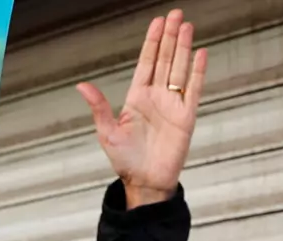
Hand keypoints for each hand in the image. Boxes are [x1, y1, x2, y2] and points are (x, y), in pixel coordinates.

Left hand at [76, 10, 207, 207]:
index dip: (152, 43)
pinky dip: (198, 72)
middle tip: (176, 14)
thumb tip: (81, 86)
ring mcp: (173, 105)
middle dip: (170, 37)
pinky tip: (200, 53)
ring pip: (179, 70)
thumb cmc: (125, 160)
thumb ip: (99, 106)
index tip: (158, 22)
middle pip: (165, 60)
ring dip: (184, 48)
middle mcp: (156, 98)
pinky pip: (194, 90)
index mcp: (136, 98)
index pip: (146, 63)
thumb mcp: (107, 132)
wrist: (145, 181)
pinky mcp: (187, 117)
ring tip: (187, 26)